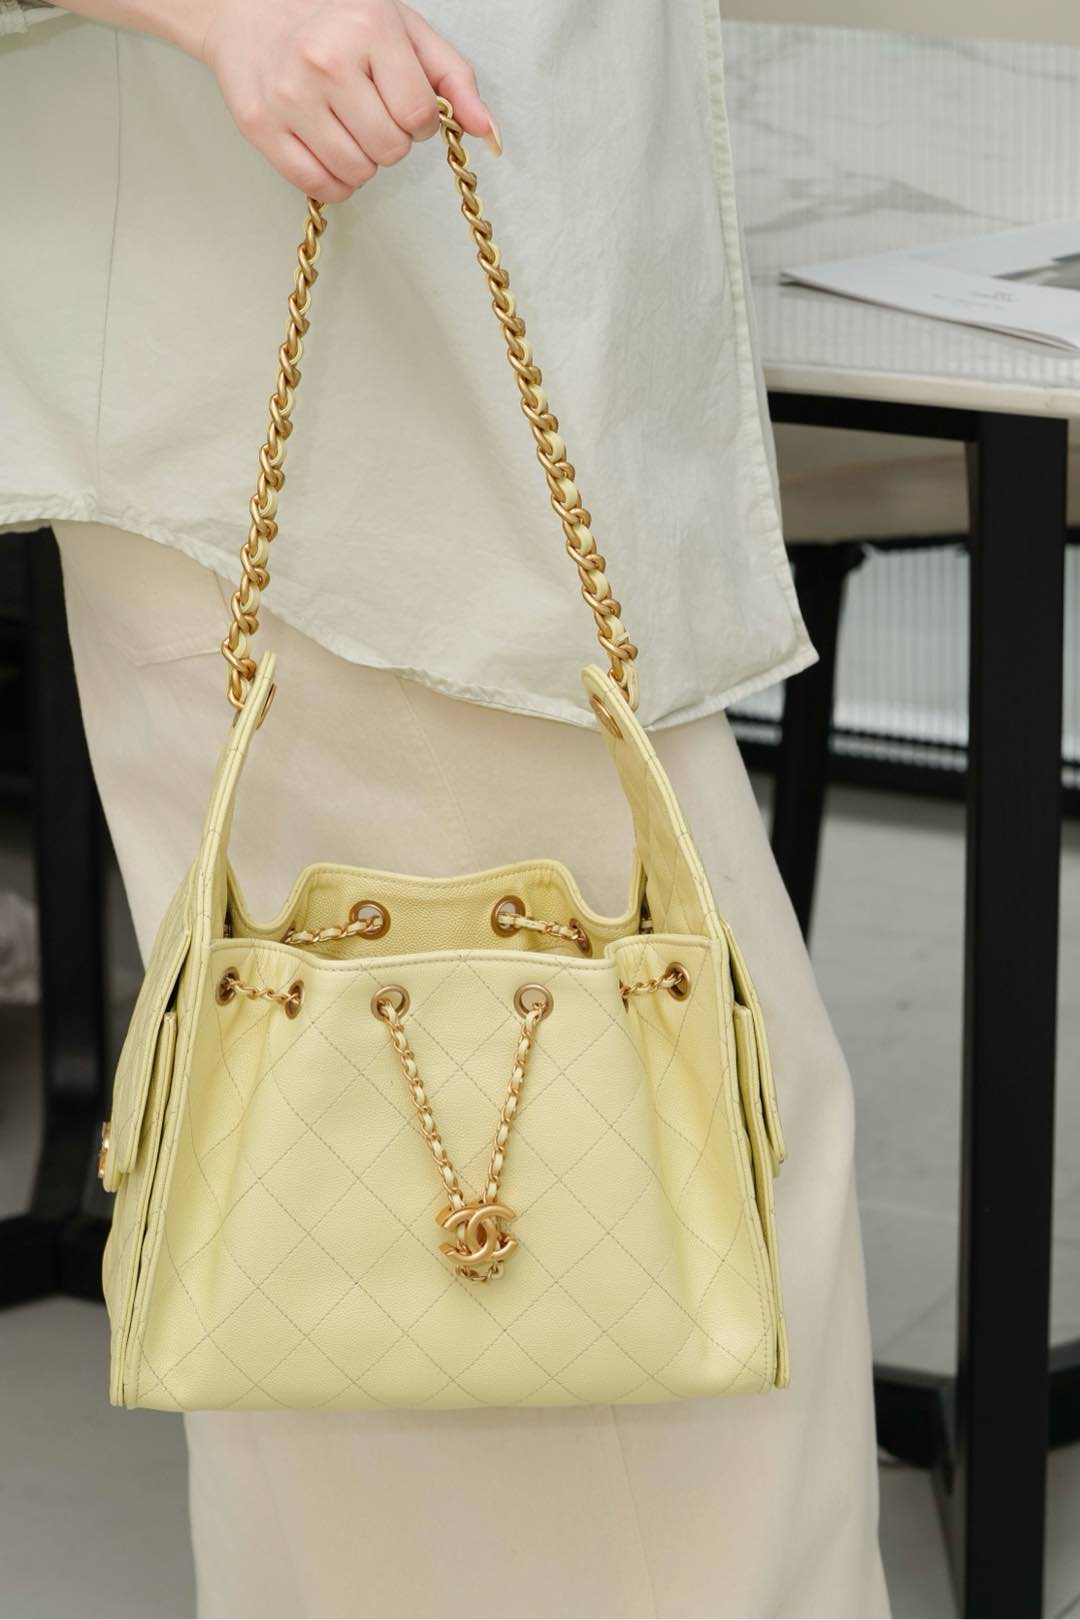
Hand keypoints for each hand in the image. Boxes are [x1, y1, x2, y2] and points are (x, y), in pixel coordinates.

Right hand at [197, 0, 495, 200]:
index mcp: (368, 30)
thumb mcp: (401, 29)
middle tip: (369, 112)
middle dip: (389, 140)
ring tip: (346, 126)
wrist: (248, 7)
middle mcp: (326, 62)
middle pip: (389, 150)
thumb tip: (485, 132)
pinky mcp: (261, 126)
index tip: (401, 104)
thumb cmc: (332, 17)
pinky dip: (334, 180)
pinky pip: (318, 185)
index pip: (419, 117)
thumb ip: (451, 78)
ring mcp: (290, 97)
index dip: (418, 122)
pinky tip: (329, 149)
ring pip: (356, 173)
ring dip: (362, 161)